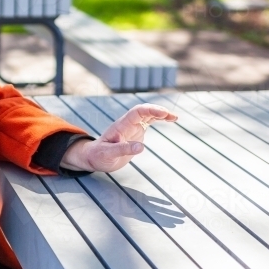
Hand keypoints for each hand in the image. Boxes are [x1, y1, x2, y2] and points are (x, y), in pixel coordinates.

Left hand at [60, 104, 177, 172]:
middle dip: (158, 111)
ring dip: (160, 114)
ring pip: (148, 115)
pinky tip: (169, 120)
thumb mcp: (108, 154)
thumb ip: (123, 149)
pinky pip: (149, 122)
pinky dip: (159, 119)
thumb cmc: (98, 155)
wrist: (94, 157)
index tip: (163, 114)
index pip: (137, 113)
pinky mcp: (136, 133)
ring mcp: (132, 128)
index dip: (150, 110)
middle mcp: (127, 124)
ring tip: (174, 117)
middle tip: (172, 116)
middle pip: (144, 111)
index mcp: (121, 126)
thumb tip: (141, 147)